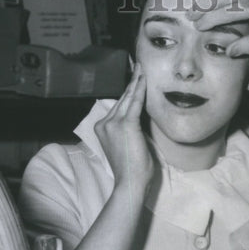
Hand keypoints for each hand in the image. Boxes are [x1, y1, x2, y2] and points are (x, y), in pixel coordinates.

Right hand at [94, 63, 153, 186]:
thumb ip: (131, 129)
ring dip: (136, 82)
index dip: (127, 92)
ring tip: (142, 68)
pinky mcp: (125, 125)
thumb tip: (140, 118)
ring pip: (127, 98)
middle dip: (131, 82)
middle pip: (121, 99)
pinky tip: (145, 79)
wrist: (130, 183)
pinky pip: (135, 103)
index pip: (118, 106)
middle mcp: (105, 123)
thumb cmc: (133, 170)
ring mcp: (113, 123)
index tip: (133, 79)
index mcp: (103, 128)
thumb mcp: (129, 145)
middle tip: (139, 66)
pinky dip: (141, 90)